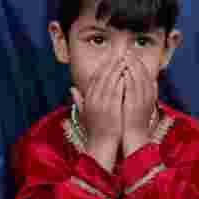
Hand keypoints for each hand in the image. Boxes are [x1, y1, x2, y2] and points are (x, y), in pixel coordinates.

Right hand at [71, 56, 125, 170]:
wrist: (100, 145)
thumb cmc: (95, 130)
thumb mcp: (85, 113)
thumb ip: (79, 100)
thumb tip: (71, 88)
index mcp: (88, 99)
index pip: (94, 78)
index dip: (102, 66)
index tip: (109, 58)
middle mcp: (93, 99)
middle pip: (102, 76)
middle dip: (110, 63)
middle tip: (119, 53)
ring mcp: (102, 104)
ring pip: (109, 81)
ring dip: (117, 68)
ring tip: (124, 59)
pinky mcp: (111, 109)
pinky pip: (116, 91)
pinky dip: (121, 80)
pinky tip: (127, 72)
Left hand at [121, 52, 157, 155]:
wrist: (134, 138)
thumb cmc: (134, 122)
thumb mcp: (140, 105)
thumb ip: (142, 93)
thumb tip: (147, 81)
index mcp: (149, 96)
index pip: (146, 75)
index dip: (139, 64)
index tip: (132, 55)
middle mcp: (147, 96)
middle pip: (143, 74)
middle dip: (135, 61)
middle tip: (127, 51)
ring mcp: (142, 100)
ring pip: (138, 78)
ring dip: (132, 66)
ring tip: (125, 56)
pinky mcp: (134, 105)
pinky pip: (132, 88)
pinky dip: (129, 77)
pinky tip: (123, 70)